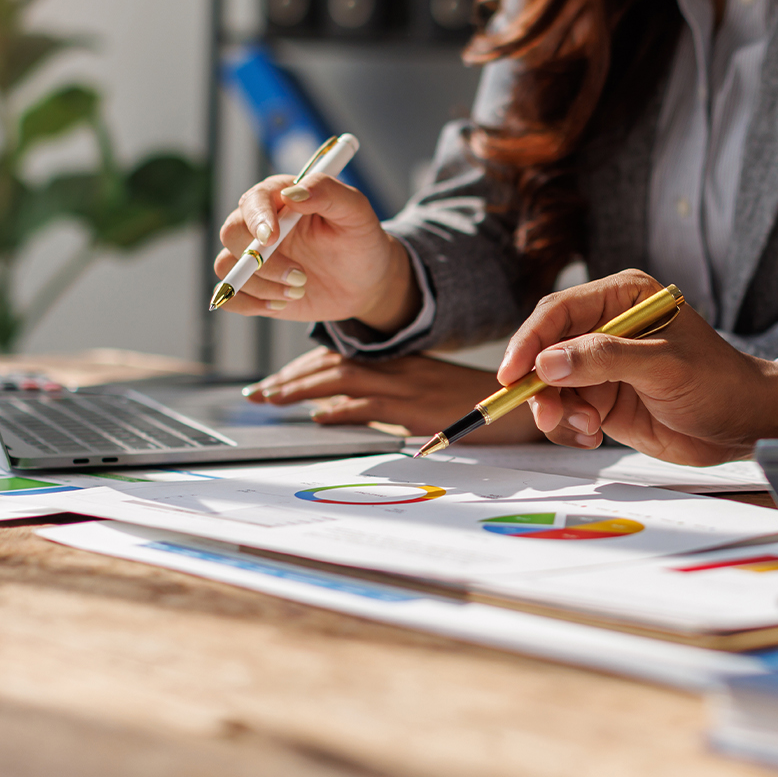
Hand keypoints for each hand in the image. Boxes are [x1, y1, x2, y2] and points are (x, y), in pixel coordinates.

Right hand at [212, 168, 418, 331]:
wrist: (365, 282)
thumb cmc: (360, 241)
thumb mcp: (356, 212)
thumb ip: (329, 193)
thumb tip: (293, 193)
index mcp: (281, 198)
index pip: (253, 200)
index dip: (257, 219)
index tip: (273, 238)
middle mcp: (260, 225)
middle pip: (231, 233)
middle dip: (260, 260)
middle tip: (300, 276)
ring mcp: (253, 256)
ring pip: (227, 266)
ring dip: (260, 285)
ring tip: (299, 290)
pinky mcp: (253, 285)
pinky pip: (229, 295)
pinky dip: (248, 304)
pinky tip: (281, 303)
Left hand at [242, 349, 543, 441]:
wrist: (518, 410)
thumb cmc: (471, 409)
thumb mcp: (420, 399)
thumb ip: (378, 403)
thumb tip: (330, 412)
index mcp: (399, 363)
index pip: (341, 357)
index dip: (302, 367)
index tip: (275, 380)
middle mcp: (399, 369)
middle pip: (333, 364)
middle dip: (291, 377)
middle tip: (258, 391)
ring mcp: (407, 387)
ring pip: (342, 379)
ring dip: (302, 389)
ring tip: (272, 399)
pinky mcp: (416, 410)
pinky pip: (370, 405)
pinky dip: (340, 411)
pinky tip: (318, 419)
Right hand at [498, 269, 777, 464]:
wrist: (745, 424)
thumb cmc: (719, 382)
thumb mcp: (664, 366)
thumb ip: (605, 360)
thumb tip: (548, 363)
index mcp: (623, 298)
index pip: (559, 313)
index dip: (530, 342)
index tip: (513, 374)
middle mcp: (607, 327)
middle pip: (546, 351)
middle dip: (541, 386)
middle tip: (550, 416)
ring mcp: (603, 366)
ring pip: (551, 387)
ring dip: (559, 412)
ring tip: (587, 429)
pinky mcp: (604, 399)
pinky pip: (567, 412)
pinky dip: (570, 428)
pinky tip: (594, 436)